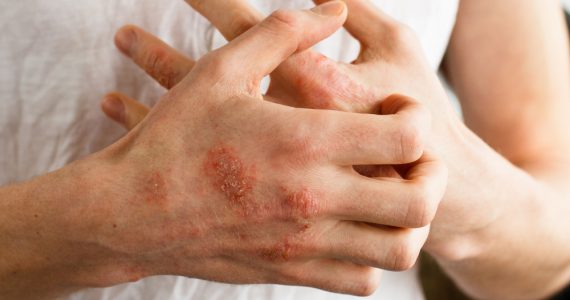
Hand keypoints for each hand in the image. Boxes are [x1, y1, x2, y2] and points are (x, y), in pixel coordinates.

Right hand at [96, 3, 445, 295]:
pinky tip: (356, 228)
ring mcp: (306, 243)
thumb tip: (334, 9)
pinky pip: (362, 281)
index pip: (407, 137)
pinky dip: (375, 257)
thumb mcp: (221, 70)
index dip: (416, 118)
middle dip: (432, 176)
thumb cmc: (174, 138)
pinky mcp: (292, 271)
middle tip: (413, 158)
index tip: (396, 112)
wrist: (131, 212)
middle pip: (418, 201)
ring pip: (399, 250)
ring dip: (411, 221)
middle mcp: (314, 198)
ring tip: (392, 196)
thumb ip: (283, 33)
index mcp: (304, 142)